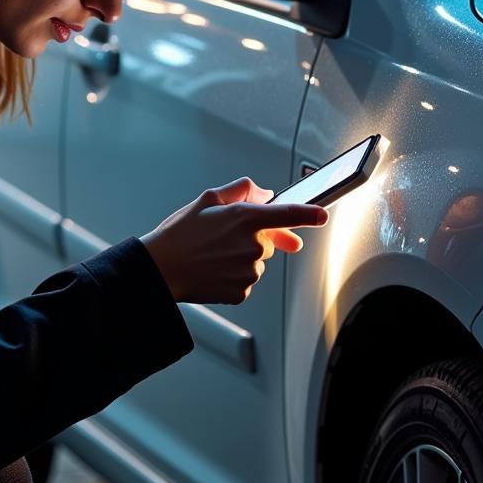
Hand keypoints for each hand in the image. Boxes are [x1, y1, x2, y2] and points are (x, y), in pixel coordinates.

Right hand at [140, 176, 329, 304]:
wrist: (160, 270)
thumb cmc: (179, 235)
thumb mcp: (206, 200)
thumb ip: (240, 191)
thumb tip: (263, 193)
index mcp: (245, 218)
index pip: (289, 214)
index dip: (310, 214)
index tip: (322, 215)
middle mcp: (252, 245)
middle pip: (269, 240)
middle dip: (254, 237)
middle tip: (224, 238)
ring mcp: (248, 271)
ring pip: (257, 261)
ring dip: (242, 257)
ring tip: (212, 255)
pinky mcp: (242, 291)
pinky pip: (247, 281)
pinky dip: (234, 276)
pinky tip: (213, 270)